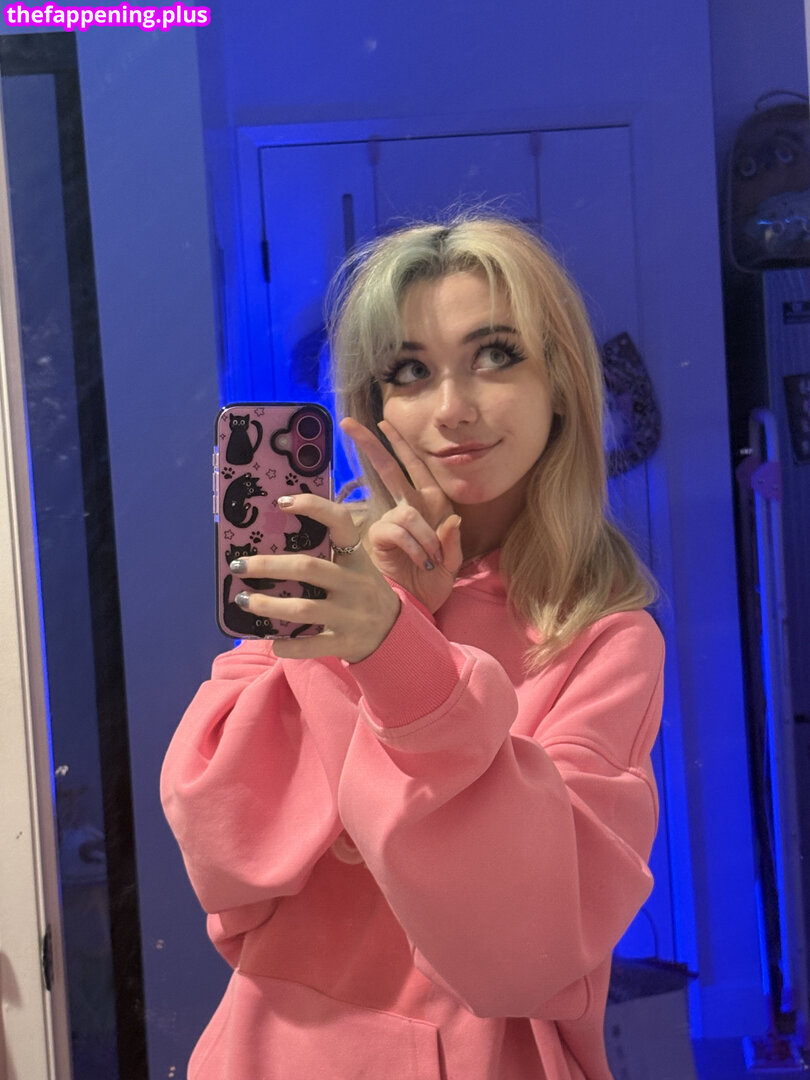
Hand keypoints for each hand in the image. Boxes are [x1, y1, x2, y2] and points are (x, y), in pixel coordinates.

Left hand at [230, 493, 399, 662]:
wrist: (394, 633)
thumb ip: (327, 555)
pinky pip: (311, 644)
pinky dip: (288, 644)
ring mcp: (350, 614)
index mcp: (356, 558)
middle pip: (307, 567)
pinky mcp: (345, 641)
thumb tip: (271, 547)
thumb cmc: (362, 593)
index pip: (341, 522)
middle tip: (239, 565)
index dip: (313, 507)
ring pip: (303, 608)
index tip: (281, 502)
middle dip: (268, 565)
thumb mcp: (356, 567)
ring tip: (244, 600)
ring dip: (268, 605)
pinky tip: (272, 640)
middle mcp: (354, 583)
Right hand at [341, 417, 462, 613]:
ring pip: (407, 512)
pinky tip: (421, 561)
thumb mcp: (452, 566)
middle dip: (373, 445)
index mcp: (431, 509)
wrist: (416, 611)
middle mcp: (409, 511)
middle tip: (350, 423)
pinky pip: (399, 530)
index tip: (383, 422)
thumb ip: (454, 544)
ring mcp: (391, 524)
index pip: (417, 469)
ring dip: (424, 537)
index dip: (402, 445)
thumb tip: (453, 520)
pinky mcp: (379, 538)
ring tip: (430, 561)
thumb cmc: (432, 587)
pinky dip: (415, 546)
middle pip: (392, 470)